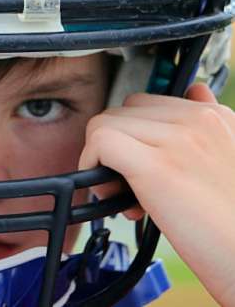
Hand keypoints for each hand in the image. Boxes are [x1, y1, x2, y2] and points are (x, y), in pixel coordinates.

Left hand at [79, 84, 234, 305]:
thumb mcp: (228, 156)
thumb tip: (194, 92)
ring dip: (100, 159)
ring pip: (105, 124)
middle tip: (123, 184)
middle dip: (113, 146)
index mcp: (212, 117)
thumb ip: (206, 125)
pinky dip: (91, 165)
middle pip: (121, 112)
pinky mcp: (157, 166)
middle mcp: (196, 121)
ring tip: (121, 195)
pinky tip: (109, 194)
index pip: (144, 105)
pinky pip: (100, 141)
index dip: (129, 136)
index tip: (133, 167)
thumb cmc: (232, 219)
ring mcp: (177, 140)